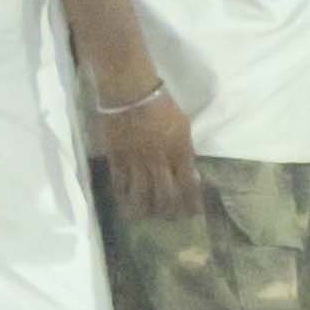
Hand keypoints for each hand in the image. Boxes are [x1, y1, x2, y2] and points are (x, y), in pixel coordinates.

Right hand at [91, 85, 205, 220]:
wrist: (130, 91)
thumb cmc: (161, 104)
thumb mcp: (183, 126)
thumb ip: (185, 151)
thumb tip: (189, 172)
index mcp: (179, 151)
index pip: (188, 184)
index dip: (191, 202)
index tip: (192, 213)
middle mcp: (159, 160)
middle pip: (165, 195)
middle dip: (168, 210)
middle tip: (168, 218)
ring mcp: (136, 160)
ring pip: (141, 193)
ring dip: (144, 208)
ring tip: (145, 216)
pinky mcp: (116, 157)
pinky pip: (119, 182)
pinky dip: (122, 193)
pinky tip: (124, 199)